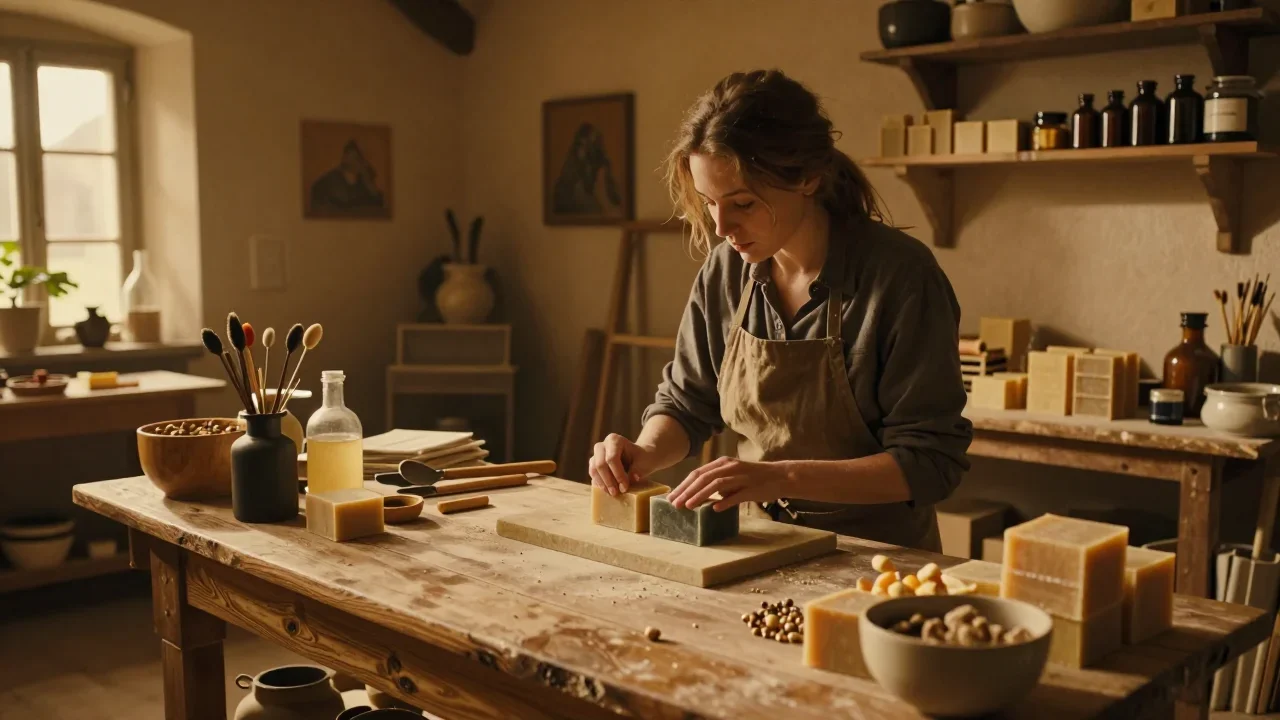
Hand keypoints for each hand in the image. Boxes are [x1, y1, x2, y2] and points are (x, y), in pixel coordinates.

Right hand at [589, 433, 655, 495]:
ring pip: (594, 470)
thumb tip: (632, 478)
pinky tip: (607, 491)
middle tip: (616, 492)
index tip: (625, 487)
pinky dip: (599, 483)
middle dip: (608, 480)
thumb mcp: (644, 462)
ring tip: (612, 493)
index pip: (612, 458)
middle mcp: (602, 445)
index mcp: (615, 440)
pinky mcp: (594, 464)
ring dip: (602, 483)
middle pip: (600, 464)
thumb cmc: (642, 458)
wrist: (639, 458)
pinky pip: (592, 474)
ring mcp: (596, 454)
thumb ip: (638, 469)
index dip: (617, 474)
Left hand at [668, 457, 791, 511]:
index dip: (683, 485)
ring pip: (716, 485)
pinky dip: (725, 501)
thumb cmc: (753, 479)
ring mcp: (741, 476)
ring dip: (700, 495)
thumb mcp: (731, 476)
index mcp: (722, 463)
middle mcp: (729, 467)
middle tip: (674, 504)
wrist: (779, 477)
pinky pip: (736, 495)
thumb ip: (716, 483)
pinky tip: (715, 509)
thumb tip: (697, 496)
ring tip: (688, 506)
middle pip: (703, 478)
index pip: (698, 473)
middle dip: (686, 491)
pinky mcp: (752, 488)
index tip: (672, 497)